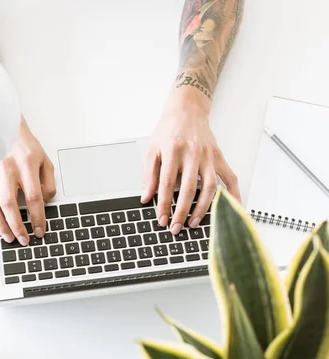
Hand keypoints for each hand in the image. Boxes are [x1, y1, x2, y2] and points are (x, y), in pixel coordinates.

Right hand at [0, 117, 55, 245]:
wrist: (2, 125)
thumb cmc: (23, 144)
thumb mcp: (44, 159)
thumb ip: (48, 182)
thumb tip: (46, 202)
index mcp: (26, 165)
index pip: (34, 198)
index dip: (38, 218)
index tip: (40, 231)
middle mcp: (6, 169)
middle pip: (10, 205)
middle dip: (18, 227)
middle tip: (24, 239)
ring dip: (0, 225)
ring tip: (8, 237)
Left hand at [142, 87, 239, 234]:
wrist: (187, 110)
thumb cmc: (168, 130)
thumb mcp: (152, 149)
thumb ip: (149, 174)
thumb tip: (146, 197)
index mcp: (173, 150)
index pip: (167, 184)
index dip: (164, 204)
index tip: (162, 219)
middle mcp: (193, 154)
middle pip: (188, 189)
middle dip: (182, 211)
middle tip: (176, 227)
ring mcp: (208, 157)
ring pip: (209, 187)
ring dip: (202, 208)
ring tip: (194, 223)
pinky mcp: (219, 158)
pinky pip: (230, 178)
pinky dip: (234, 195)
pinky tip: (233, 209)